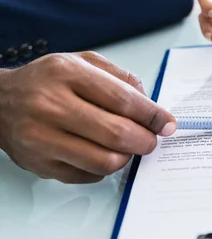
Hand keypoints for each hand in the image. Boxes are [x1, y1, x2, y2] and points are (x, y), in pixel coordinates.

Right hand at [0, 52, 175, 183]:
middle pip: (117, 133)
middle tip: (151, 140)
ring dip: (126, 157)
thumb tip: (151, 105)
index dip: (153, 115)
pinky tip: (100, 153)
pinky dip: (104, 168)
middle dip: (145, 140)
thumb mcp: (82, 62)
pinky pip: (89, 175)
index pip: (123, 99)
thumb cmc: (48, 82)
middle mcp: (50, 105)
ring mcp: (42, 138)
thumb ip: (119, 77)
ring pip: (105, 161)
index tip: (168, 124)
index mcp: (66, 73)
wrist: (0, 103)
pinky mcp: (40, 164)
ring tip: (125, 147)